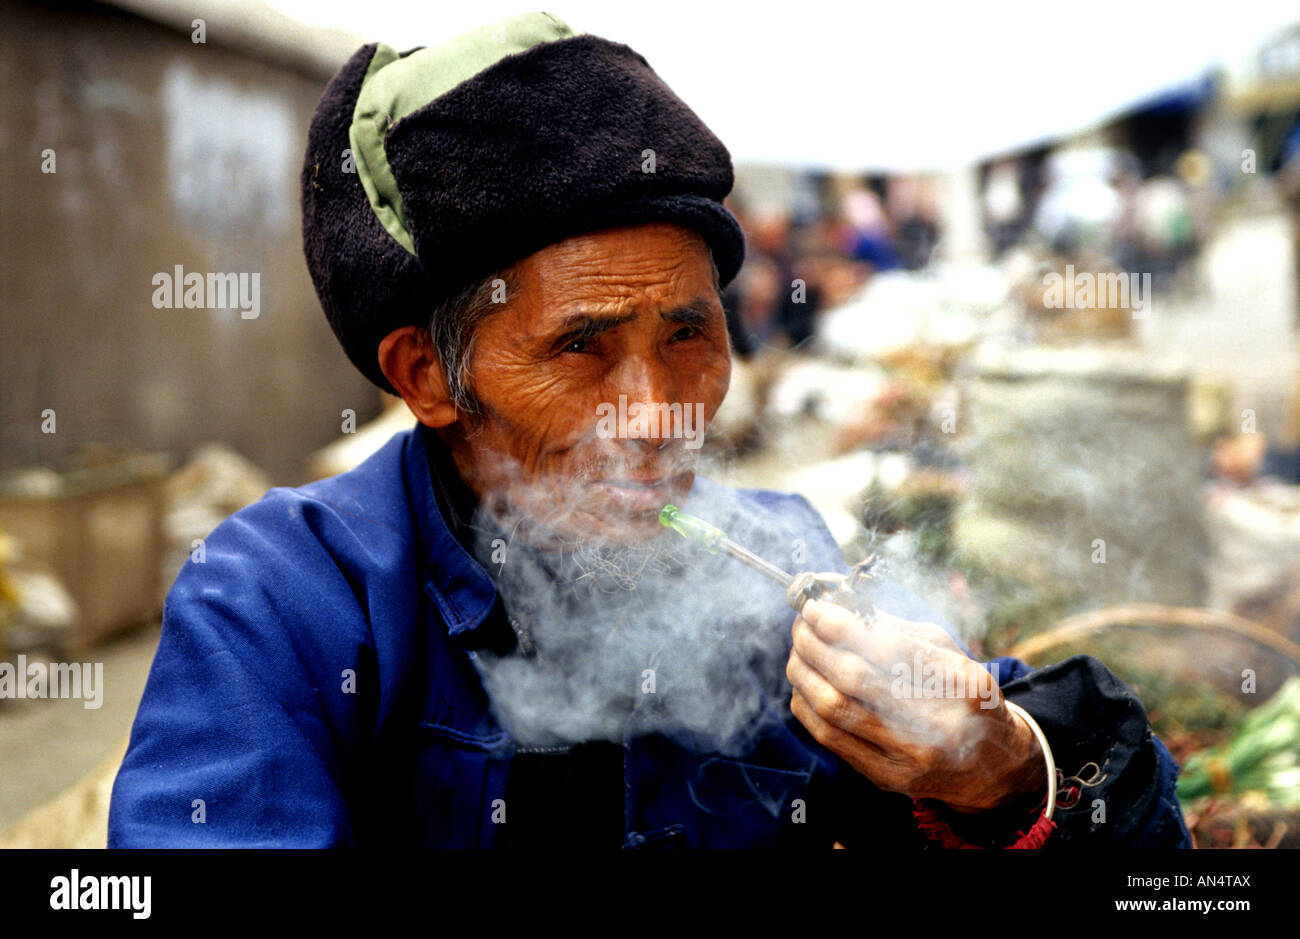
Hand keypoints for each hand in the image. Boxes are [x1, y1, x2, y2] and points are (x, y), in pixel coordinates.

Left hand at [786, 598, 1044, 812]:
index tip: (817, 607)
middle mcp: (936, 724)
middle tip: (801, 624)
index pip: (887, 648)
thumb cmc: (967, 699)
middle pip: (853, 678)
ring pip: (834, 708)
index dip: (841, 624)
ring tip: (798, 649)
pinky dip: (806, 704)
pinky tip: (804, 682)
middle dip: (815, 644)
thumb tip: (844, 607)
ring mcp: (909, 756)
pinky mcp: (886, 777)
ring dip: (804, 672)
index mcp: (960, 684)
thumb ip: (901, 631)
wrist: (992, 766)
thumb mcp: (952, 656)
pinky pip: (829, 737)